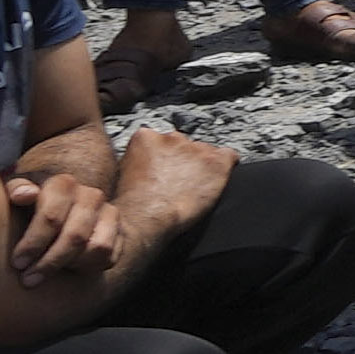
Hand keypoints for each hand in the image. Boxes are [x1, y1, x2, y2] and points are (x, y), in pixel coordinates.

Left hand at [5, 149, 127, 284]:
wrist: (63, 208)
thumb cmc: (31, 206)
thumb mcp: (16, 194)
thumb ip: (15, 190)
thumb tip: (25, 195)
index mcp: (64, 184)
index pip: (52, 218)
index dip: (34, 243)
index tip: (18, 263)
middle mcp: (92, 195)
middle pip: (75, 236)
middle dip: (50, 262)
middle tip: (29, 279)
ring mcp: (110, 213)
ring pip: (98, 248)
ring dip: (72, 265)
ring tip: (50, 270)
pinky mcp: (121, 232)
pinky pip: (110, 258)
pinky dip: (89, 268)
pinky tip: (68, 268)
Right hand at [112, 121, 230, 245]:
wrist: (146, 216)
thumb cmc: (133, 202)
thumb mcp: (124, 171)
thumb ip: (141, 159)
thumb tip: (149, 164)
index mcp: (146, 137)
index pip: (163, 140)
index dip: (166, 157)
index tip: (166, 170)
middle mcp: (172, 137)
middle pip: (185, 144)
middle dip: (185, 160)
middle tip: (180, 182)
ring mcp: (196, 149)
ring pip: (206, 152)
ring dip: (203, 166)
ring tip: (194, 187)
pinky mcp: (216, 163)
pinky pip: (230, 157)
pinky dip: (227, 166)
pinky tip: (219, 179)